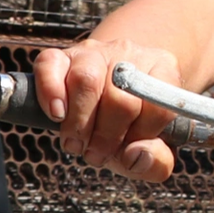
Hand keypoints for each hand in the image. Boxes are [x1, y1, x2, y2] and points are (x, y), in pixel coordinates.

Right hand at [33, 39, 183, 181]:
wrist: (108, 99)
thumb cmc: (132, 125)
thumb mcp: (154, 148)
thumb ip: (157, 160)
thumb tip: (135, 155)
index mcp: (163, 71)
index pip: (158, 105)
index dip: (141, 135)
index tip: (126, 150)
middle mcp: (131, 55)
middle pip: (119, 96)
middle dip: (105, 136)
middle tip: (95, 153)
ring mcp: (94, 52)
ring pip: (85, 80)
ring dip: (78, 123)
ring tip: (76, 142)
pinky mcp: (62, 55)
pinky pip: (50, 65)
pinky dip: (50, 93)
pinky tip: (57, 115)